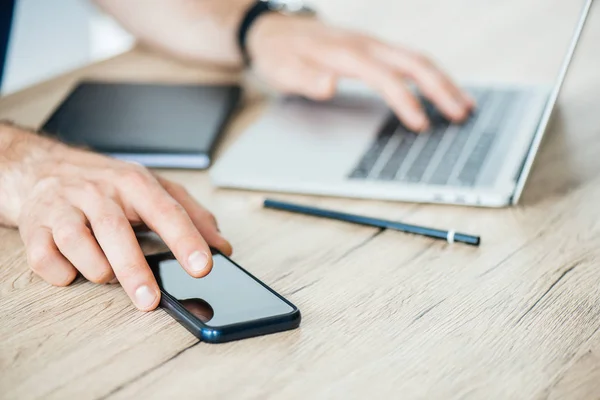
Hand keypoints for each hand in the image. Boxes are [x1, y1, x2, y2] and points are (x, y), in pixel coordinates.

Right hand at [0, 125, 231, 310]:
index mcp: (135, 183)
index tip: (203, 266)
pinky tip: (73, 269)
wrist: (44, 169)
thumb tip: (223, 247)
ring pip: (78, 244)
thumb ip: (192, 215)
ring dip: (97, 270)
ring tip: (108, 274)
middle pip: (117, 232)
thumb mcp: (155, 189)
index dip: (186, 239)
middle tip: (152, 301)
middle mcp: (99, 192)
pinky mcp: (35, 226)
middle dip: (135, 271)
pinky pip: (44, 258)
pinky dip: (61, 273)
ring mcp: (63, 207)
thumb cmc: (108, 184)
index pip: (166, 211)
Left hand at [247, 15, 474, 131]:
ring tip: (465, 104)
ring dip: (442, 81)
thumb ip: (305, 79)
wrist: (274, 30)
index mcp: (346, 53)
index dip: (406, 101)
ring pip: (417, 59)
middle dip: (441, 88)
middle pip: (414, 62)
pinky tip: (439, 90)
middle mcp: (366, 44)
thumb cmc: (280, 54)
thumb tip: (328, 86)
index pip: (385, 78)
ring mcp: (372, 44)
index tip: (422, 125)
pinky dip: (429, 75)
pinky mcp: (373, 48)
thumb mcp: (283, 69)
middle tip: (463, 114)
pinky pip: (408, 59)